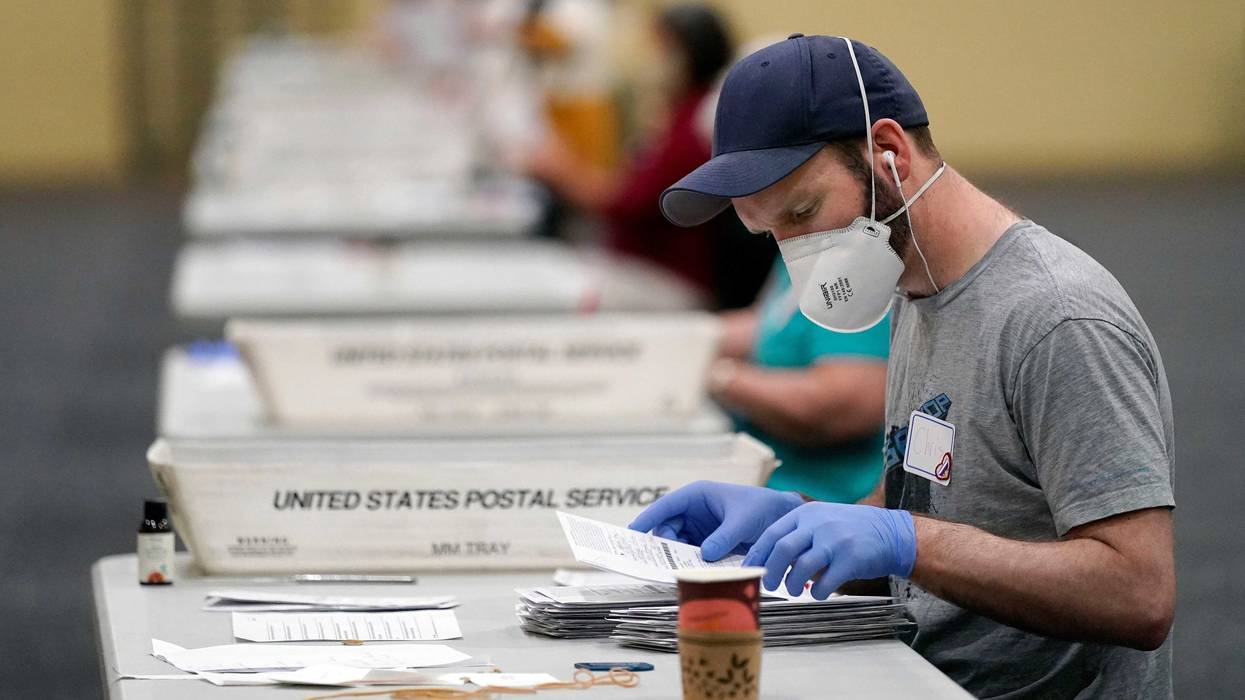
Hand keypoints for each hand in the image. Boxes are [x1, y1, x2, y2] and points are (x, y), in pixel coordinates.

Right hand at [629, 481, 803, 560]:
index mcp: (697, 495)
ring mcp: (699, 528)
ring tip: (678, 569)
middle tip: (662, 561)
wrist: (782, 518)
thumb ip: (724, 537)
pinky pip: (691, 554)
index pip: (666, 506)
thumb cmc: (762, 508)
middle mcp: (693, 511)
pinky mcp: (707, 544)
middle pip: (667, 529)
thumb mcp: (742, 521)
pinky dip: (690, 563)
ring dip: (677, 556)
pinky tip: (692, 572)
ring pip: (677, 544)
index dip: (648, 518)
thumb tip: (705, 556)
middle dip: (664, 544)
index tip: (633, 531)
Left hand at [743, 502, 915, 598]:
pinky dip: (817, 592)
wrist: (891, 533)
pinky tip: (819, 592)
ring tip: (794, 590)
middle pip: (782, 550)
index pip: (772, 533)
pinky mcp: (850, 559)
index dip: (758, 553)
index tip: (748, 569)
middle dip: (770, 571)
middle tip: (768, 584)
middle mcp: (818, 524)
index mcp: (807, 513)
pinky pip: (825, 582)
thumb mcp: (823, 520)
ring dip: (792, 584)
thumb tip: (770, 559)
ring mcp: (835, 541)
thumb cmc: (851, 530)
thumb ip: (799, 534)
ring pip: (801, 567)